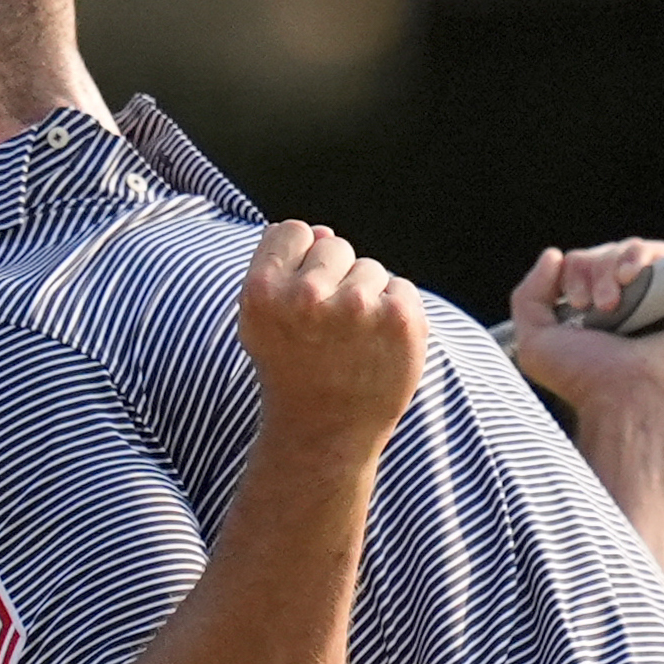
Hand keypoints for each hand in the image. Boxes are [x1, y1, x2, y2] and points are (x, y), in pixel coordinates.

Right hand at [239, 222, 427, 450]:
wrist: (325, 434)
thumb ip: (282, 266)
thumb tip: (324, 230)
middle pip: (334, 244)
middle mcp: (306, 296)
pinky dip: (395, 314)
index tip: (298, 301)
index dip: (298, 261)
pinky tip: (377, 348)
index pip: (293, 230)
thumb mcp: (262, 320)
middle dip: (334, 278)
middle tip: (325, 331)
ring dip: (367, 299)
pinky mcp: (400, 320)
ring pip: (370, 268)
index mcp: (262, 291)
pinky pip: (402, 289)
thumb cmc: (292, 369)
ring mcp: (356, 307)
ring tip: (351, 344)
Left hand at [507, 239, 663, 419]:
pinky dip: (642, 255)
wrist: (633, 399)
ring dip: (613, 266)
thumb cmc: (586, 380)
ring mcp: (655, 294)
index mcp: (591, 311)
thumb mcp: (535, 345)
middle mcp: (624, 301)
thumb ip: (528, 297)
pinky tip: (632, 276)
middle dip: (593, 272)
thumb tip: (552, 256)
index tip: (577, 304)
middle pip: (602, 255)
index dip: (573, 275)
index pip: (578, 265)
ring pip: (629, 250)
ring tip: (615, 301)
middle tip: (599, 307)